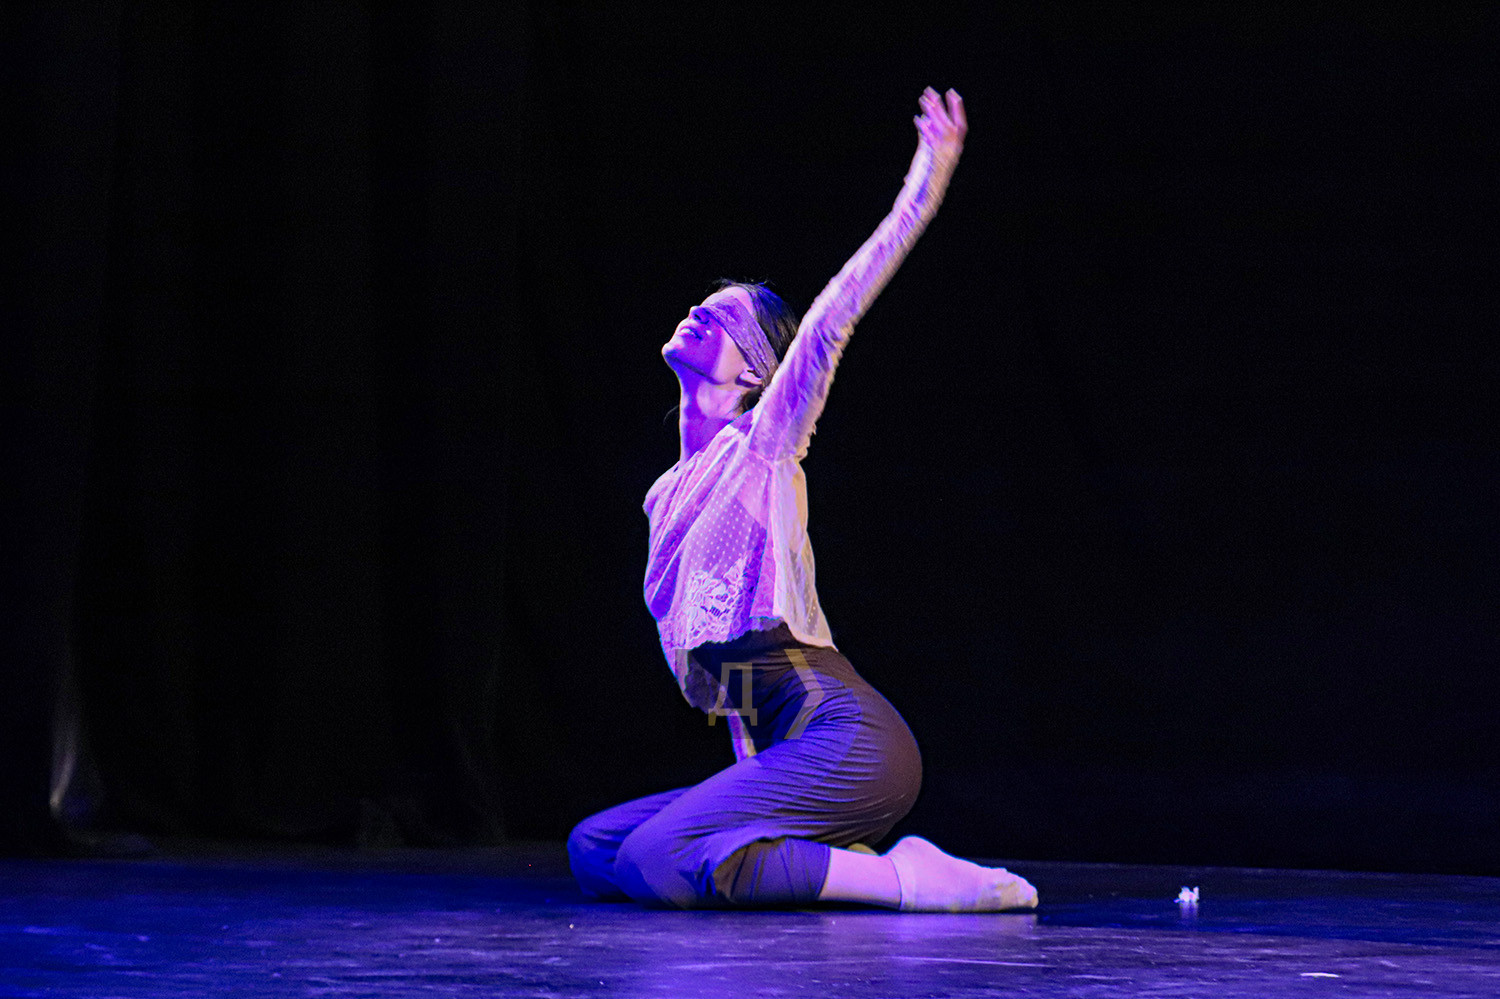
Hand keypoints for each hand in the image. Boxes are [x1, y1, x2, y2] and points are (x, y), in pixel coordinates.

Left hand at [905, 87, 965, 204]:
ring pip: (941, 130)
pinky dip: (925, 130)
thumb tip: (922, 120)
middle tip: (936, 91)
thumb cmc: (922, 183)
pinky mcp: (931, 163)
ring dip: (933, 114)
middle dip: (945, 107)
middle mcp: (951, 154)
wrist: (921, 203)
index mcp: (953, 153)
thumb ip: (926, 139)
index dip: (957, 110)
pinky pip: (930, 142)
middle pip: (952, 125)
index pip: (960, 127)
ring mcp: (942, 159)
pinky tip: (917, 119)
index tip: (952, 94)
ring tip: (924, 99)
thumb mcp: (925, 157)